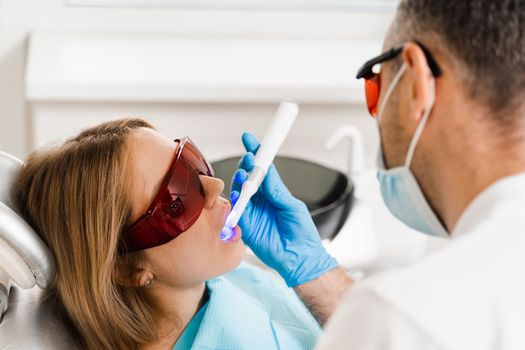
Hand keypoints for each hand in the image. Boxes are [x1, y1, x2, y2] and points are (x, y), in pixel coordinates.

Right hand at [230, 132, 338, 286]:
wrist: (300, 258)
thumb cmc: (302, 233)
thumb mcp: (292, 206)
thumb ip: (277, 190)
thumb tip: (267, 172)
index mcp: (274, 193)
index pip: (262, 170)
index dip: (256, 154)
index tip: (250, 140)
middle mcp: (261, 200)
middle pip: (248, 176)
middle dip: (248, 164)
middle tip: (251, 157)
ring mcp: (252, 211)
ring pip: (240, 189)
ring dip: (241, 179)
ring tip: (247, 174)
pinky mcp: (246, 225)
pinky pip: (236, 208)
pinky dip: (236, 198)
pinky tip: (240, 192)